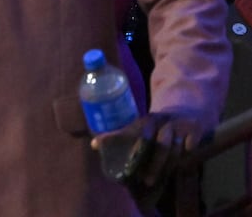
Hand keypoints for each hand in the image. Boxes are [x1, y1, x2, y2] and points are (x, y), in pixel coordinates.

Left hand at [93, 110, 212, 193]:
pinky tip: (182, 165)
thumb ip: (121, 135)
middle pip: (159, 144)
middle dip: (153, 163)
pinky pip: (191, 145)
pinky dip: (187, 154)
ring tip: (159, 180)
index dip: (127, 145)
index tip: (121, 160)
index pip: (136, 133)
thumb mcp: (141, 126)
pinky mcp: (195, 129)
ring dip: (167, 164)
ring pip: (175, 148)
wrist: (187, 108)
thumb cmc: (158, 125)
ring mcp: (180, 125)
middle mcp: (162, 122)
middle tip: (144, 180)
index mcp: (146, 121)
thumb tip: (93, 145)